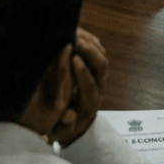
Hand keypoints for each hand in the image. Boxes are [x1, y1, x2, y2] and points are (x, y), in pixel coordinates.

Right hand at [48, 28, 107, 147]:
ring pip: (102, 56)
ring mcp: (100, 77)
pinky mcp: (97, 68)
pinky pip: (99, 50)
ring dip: (90, 43)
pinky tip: (77, 32)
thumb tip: (69, 116)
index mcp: (89, 104)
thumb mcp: (60, 132)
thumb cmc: (63, 128)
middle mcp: (98, 88)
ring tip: (75, 33)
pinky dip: (90, 40)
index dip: (84, 72)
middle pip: (102, 67)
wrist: (75, 126)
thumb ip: (64, 124)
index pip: (91, 85)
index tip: (74, 59)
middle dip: (90, 52)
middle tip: (75, 41)